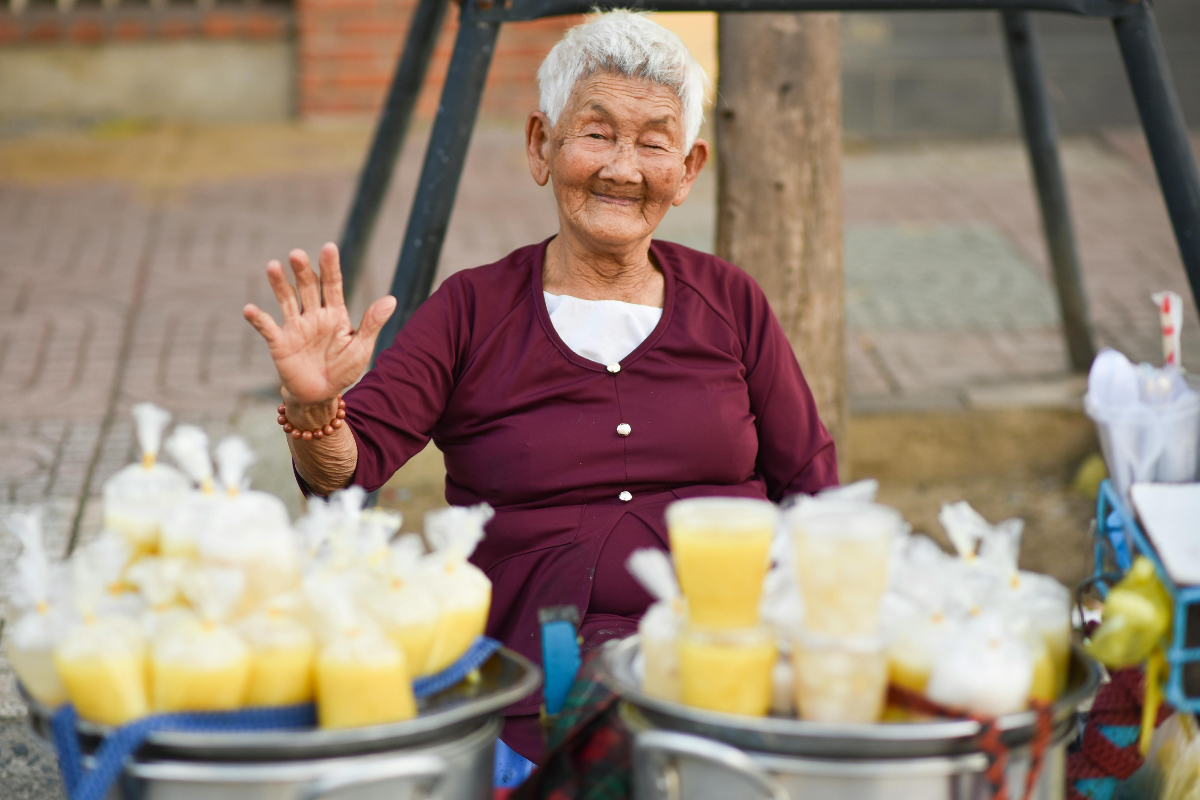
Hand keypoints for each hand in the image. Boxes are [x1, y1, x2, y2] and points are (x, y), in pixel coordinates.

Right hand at [243, 243, 395, 414]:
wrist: (321, 394)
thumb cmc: (343, 369)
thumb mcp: (361, 347)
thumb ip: (371, 323)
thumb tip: (392, 299)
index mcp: (335, 313)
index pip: (332, 284)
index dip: (330, 267)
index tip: (329, 248)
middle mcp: (313, 315)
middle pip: (307, 287)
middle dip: (302, 271)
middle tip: (297, 254)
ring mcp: (295, 327)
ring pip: (286, 300)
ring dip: (279, 284)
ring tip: (273, 266)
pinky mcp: (280, 342)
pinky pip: (267, 328)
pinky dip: (258, 319)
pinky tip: (249, 309)